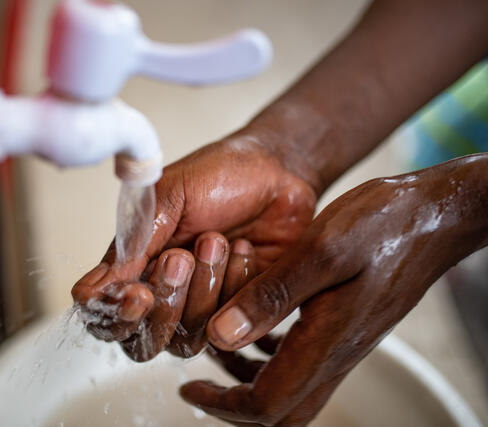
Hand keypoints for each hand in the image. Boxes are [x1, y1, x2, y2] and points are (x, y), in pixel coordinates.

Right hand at [72, 135, 316, 357]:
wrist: (276, 171)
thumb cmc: (217, 176)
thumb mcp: (167, 198)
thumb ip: (131, 247)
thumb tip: (88, 292)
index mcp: (134, 268)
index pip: (105, 319)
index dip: (116, 317)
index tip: (138, 292)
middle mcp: (164, 295)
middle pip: (143, 342)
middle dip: (166, 302)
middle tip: (182, 257)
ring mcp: (202, 308)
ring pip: (187, 342)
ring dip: (204, 290)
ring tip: (218, 240)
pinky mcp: (241, 313)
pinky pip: (231, 329)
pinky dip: (236, 286)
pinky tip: (244, 250)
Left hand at [180, 156, 487, 425]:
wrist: (434, 215)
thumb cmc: (384, 225)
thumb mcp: (321, 251)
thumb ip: (271, 296)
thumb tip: (222, 336)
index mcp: (327, 341)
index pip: (267, 403)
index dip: (221, 404)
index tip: (188, 389)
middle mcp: (337, 352)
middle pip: (281, 411)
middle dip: (234, 406)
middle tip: (200, 386)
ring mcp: (345, 342)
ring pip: (293, 388)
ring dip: (251, 383)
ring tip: (219, 353)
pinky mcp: (349, 326)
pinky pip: (306, 361)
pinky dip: (273, 358)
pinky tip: (258, 331)